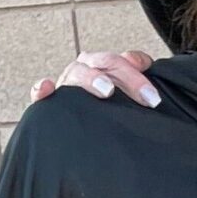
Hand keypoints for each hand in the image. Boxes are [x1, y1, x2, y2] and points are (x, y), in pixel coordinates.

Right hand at [27, 48, 159, 115]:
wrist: (83, 138)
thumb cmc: (111, 117)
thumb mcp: (130, 105)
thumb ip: (141, 89)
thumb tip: (154, 78)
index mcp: (107, 68)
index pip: (125, 60)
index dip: (140, 70)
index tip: (155, 96)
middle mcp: (88, 70)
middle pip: (107, 63)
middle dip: (129, 78)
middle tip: (148, 99)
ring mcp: (68, 83)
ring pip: (78, 71)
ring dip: (93, 78)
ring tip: (107, 91)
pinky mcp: (49, 100)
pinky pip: (41, 91)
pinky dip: (43, 88)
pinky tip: (47, 89)